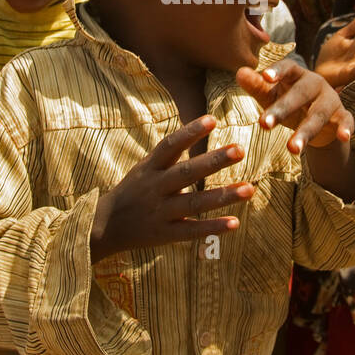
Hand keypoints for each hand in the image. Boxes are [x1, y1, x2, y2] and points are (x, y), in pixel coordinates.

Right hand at [90, 115, 254, 261]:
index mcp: (150, 168)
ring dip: (223, 196)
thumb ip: (169, 154)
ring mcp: (160, 212)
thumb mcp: (144, 168)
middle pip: (186, 173)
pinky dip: (213, 228)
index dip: (190, 132)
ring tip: (249, 189)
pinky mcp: (165, 234)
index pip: (170, 145)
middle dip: (213, 161)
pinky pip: (192, 231)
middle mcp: (155, 188)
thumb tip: (197, 129)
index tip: (212, 119)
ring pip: (194, 203)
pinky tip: (235, 222)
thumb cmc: (132, 191)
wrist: (104, 227)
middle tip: (240, 149)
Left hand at [237, 61, 354, 153]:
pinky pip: (346, 121)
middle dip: (282, 109)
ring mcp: (330, 99)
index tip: (265, 77)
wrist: (319, 120)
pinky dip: (345, 128)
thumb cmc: (290, 103)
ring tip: (292, 149)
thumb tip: (240, 72)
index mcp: (296, 75)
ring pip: (318, 114)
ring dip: (306, 131)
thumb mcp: (272, 95)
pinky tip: (344, 137)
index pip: (288, 67)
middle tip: (262, 125)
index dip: (277, 71)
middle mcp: (315, 83)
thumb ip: (257, 86)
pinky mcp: (343, 115)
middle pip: (300, 94)